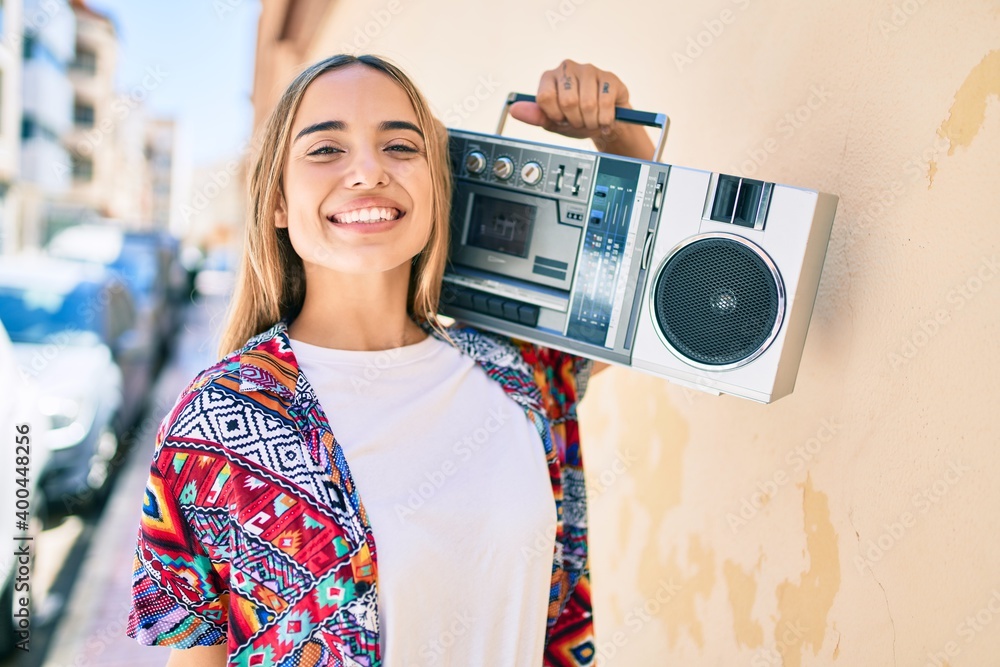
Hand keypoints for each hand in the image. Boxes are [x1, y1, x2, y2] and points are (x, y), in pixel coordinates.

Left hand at [509, 59, 653, 159]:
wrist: (603, 122)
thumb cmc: (576, 119)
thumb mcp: (552, 122)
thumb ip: (535, 116)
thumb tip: (514, 109)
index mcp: (549, 77)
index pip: (545, 97)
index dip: (555, 115)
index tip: (560, 119)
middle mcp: (567, 68)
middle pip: (568, 101)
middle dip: (575, 120)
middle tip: (579, 121)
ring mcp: (589, 70)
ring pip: (588, 104)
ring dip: (591, 121)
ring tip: (592, 120)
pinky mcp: (609, 77)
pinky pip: (605, 104)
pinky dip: (605, 120)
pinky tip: (604, 120)